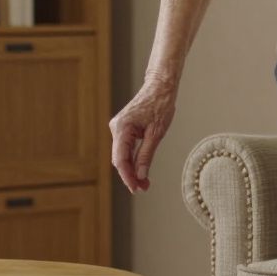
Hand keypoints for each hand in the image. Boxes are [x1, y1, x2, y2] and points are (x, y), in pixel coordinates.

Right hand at [110, 75, 177, 193]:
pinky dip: (132, 159)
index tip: (136, 189)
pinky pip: (125, 148)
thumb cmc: (160, 105)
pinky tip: (141, 170)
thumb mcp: (157, 133)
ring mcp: (118, 128)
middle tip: (144, 188)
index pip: (121, 159)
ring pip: (122, 155)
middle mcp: (116, 128)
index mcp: (122, 128)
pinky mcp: (123, 128)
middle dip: (130, 175)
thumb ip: (146, 155)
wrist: (160, 86)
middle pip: (119, 159)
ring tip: (145, 183)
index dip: (128, 177)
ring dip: (132, 169)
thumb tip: (141, 176)